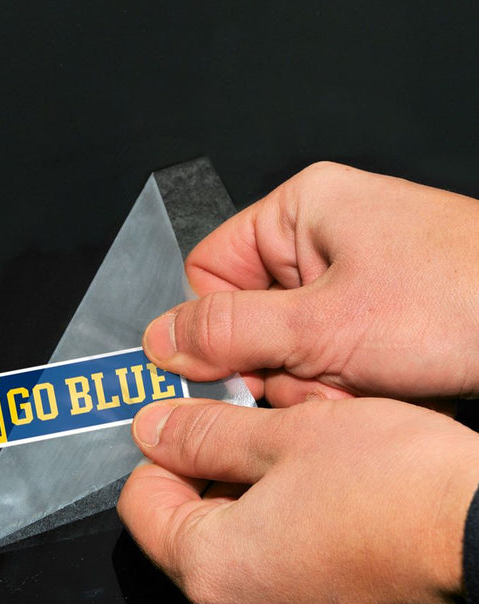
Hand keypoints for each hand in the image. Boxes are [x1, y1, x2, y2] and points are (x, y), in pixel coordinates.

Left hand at [117, 397, 478, 603]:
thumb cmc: (395, 483)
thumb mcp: (281, 434)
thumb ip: (202, 435)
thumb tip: (154, 430)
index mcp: (214, 572)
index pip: (142, 506)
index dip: (164, 457)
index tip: (194, 430)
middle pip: (187, 535)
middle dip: (209, 481)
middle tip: (251, 437)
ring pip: (236, 558)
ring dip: (250, 509)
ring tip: (296, 468)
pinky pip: (280, 584)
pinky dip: (285, 543)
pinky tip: (324, 508)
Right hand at [143, 162, 478, 405]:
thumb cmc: (462, 299)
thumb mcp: (323, 323)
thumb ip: (230, 332)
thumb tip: (162, 339)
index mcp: (300, 212)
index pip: (208, 272)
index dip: (213, 326)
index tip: (229, 368)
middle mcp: (320, 241)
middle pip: (247, 318)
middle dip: (275, 363)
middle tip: (310, 377)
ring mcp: (348, 281)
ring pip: (285, 349)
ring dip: (311, 381)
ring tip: (357, 380)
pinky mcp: (371, 316)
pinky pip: (323, 359)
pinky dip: (340, 385)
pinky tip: (376, 385)